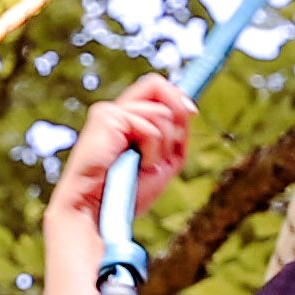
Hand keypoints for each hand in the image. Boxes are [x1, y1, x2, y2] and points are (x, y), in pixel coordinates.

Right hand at [57, 73, 195, 229]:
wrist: (101, 211)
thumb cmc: (127, 193)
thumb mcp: (163, 162)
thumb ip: (175, 134)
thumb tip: (187, 108)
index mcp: (126, 120)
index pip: (153, 89)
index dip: (176, 94)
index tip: (192, 111)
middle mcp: (116, 111)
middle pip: (155, 83)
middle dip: (176, 111)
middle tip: (171, 145)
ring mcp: (109, 112)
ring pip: (161, 112)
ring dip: (163, 146)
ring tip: (144, 165)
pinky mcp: (107, 117)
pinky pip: (151, 127)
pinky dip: (152, 151)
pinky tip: (136, 165)